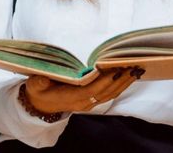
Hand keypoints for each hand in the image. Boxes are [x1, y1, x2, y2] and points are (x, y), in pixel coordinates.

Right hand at [23, 67, 142, 114]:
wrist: (41, 105)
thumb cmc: (40, 91)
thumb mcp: (35, 85)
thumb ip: (39, 82)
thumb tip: (43, 77)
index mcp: (71, 98)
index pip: (91, 90)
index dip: (103, 81)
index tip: (114, 70)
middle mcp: (84, 102)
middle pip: (106, 92)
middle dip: (120, 80)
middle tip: (133, 66)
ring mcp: (89, 103)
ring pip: (111, 94)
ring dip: (124, 83)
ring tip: (137, 69)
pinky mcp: (93, 100)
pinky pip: (110, 94)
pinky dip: (121, 85)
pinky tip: (129, 76)